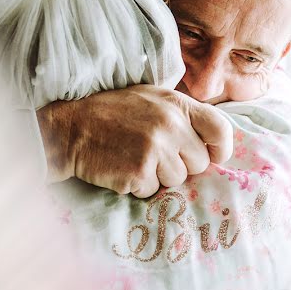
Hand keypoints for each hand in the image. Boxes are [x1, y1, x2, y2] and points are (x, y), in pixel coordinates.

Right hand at [36, 85, 232, 196]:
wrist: (70, 127)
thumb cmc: (112, 114)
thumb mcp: (151, 99)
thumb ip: (181, 115)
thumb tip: (211, 143)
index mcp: (176, 104)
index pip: (221, 129)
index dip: (220, 149)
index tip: (212, 156)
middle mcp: (170, 125)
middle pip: (199, 163)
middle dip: (180, 165)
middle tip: (154, 155)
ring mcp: (155, 149)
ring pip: (177, 180)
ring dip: (158, 177)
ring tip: (135, 158)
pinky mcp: (139, 172)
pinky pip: (153, 190)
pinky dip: (139, 185)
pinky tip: (123, 168)